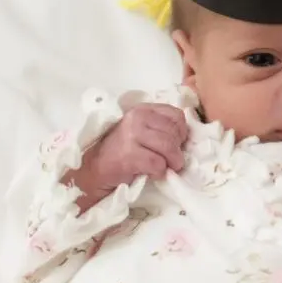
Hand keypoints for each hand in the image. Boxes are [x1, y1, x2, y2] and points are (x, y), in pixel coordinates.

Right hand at [69, 104, 187, 209]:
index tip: (175, 144)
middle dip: (177, 150)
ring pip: (169, 147)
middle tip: (170, 160)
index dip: (181, 132)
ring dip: (171, 162)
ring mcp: (131, 135)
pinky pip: (158, 163)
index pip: (177, 116)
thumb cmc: (122, 151)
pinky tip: (151, 173)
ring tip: (164, 167)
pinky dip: (159, 172)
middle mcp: (137, 117)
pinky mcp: (129, 154)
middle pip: (175, 133)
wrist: (94, 169)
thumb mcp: (142, 131)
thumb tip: (187, 138)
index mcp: (143, 109)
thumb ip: (160, 127)